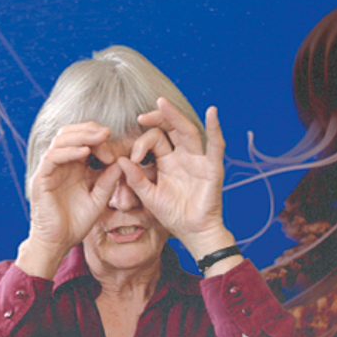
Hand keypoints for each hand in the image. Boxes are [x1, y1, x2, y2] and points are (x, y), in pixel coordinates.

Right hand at [19, 120, 114, 274]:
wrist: (57, 244)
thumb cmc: (75, 224)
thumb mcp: (98, 200)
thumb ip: (108, 182)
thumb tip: (122, 162)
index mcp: (71, 167)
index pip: (81, 141)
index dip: (97, 138)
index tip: (114, 145)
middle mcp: (58, 165)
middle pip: (69, 134)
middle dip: (89, 130)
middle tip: (108, 133)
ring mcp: (48, 171)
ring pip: (60, 141)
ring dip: (81, 136)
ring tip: (99, 137)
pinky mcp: (41, 179)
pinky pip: (52, 158)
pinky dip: (69, 152)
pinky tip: (85, 152)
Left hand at [121, 102, 232, 250]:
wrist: (193, 233)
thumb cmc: (173, 215)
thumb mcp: (149, 196)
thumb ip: (135, 179)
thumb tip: (120, 160)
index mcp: (168, 161)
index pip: (155, 140)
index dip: (141, 143)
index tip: (133, 157)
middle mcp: (183, 156)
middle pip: (171, 128)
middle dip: (158, 118)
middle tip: (141, 115)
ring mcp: (198, 160)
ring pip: (188, 132)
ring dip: (176, 117)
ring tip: (162, 103)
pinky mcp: (212, 168)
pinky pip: (216, 146)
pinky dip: (216, 129)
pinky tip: (212, 113)